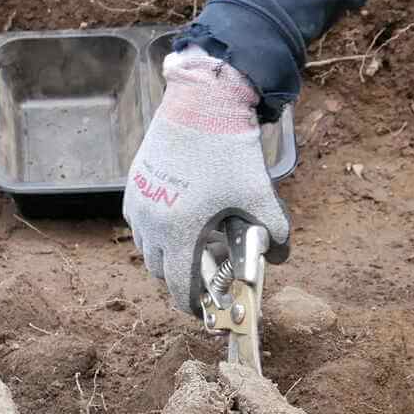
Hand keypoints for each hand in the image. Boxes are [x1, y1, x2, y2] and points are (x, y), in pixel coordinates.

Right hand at [124, 46, 289, 315]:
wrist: (202, 103)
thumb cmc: (229, 151)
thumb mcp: (260, 196)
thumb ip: (275, 233)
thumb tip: (280, 258)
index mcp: (180, 232)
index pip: (179, 288)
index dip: (192, 306)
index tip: (205, 311)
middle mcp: (151, 222)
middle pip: (161, 272)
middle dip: (182, 280)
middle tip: (206, 276)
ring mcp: (138, 203)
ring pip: (147, 249)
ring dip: (168, 257)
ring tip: (195, 248)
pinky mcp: (133, 185)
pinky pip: (140, 224)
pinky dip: (157, 233)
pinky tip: (182, 221)